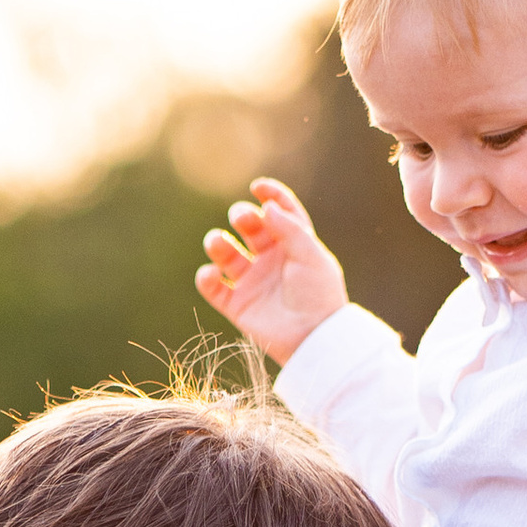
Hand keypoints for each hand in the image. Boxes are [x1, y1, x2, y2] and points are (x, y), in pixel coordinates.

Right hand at [195, 179, 348, 365]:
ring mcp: (252, 281)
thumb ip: (290, 229)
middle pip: (250, 228)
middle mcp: (270, 259)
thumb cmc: (319, 296)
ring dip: (217, 243)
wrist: (313, 339)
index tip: (258, 187)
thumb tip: (267, 208)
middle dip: (242, 217)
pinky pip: (213, 288)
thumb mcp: (311, 256)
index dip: (270, 196)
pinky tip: (211, 274)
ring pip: (226, 254)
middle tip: (240, 217)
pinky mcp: (237, 305)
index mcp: (293, 244)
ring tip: (217, 242)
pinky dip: (206, 278)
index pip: (279, 212)